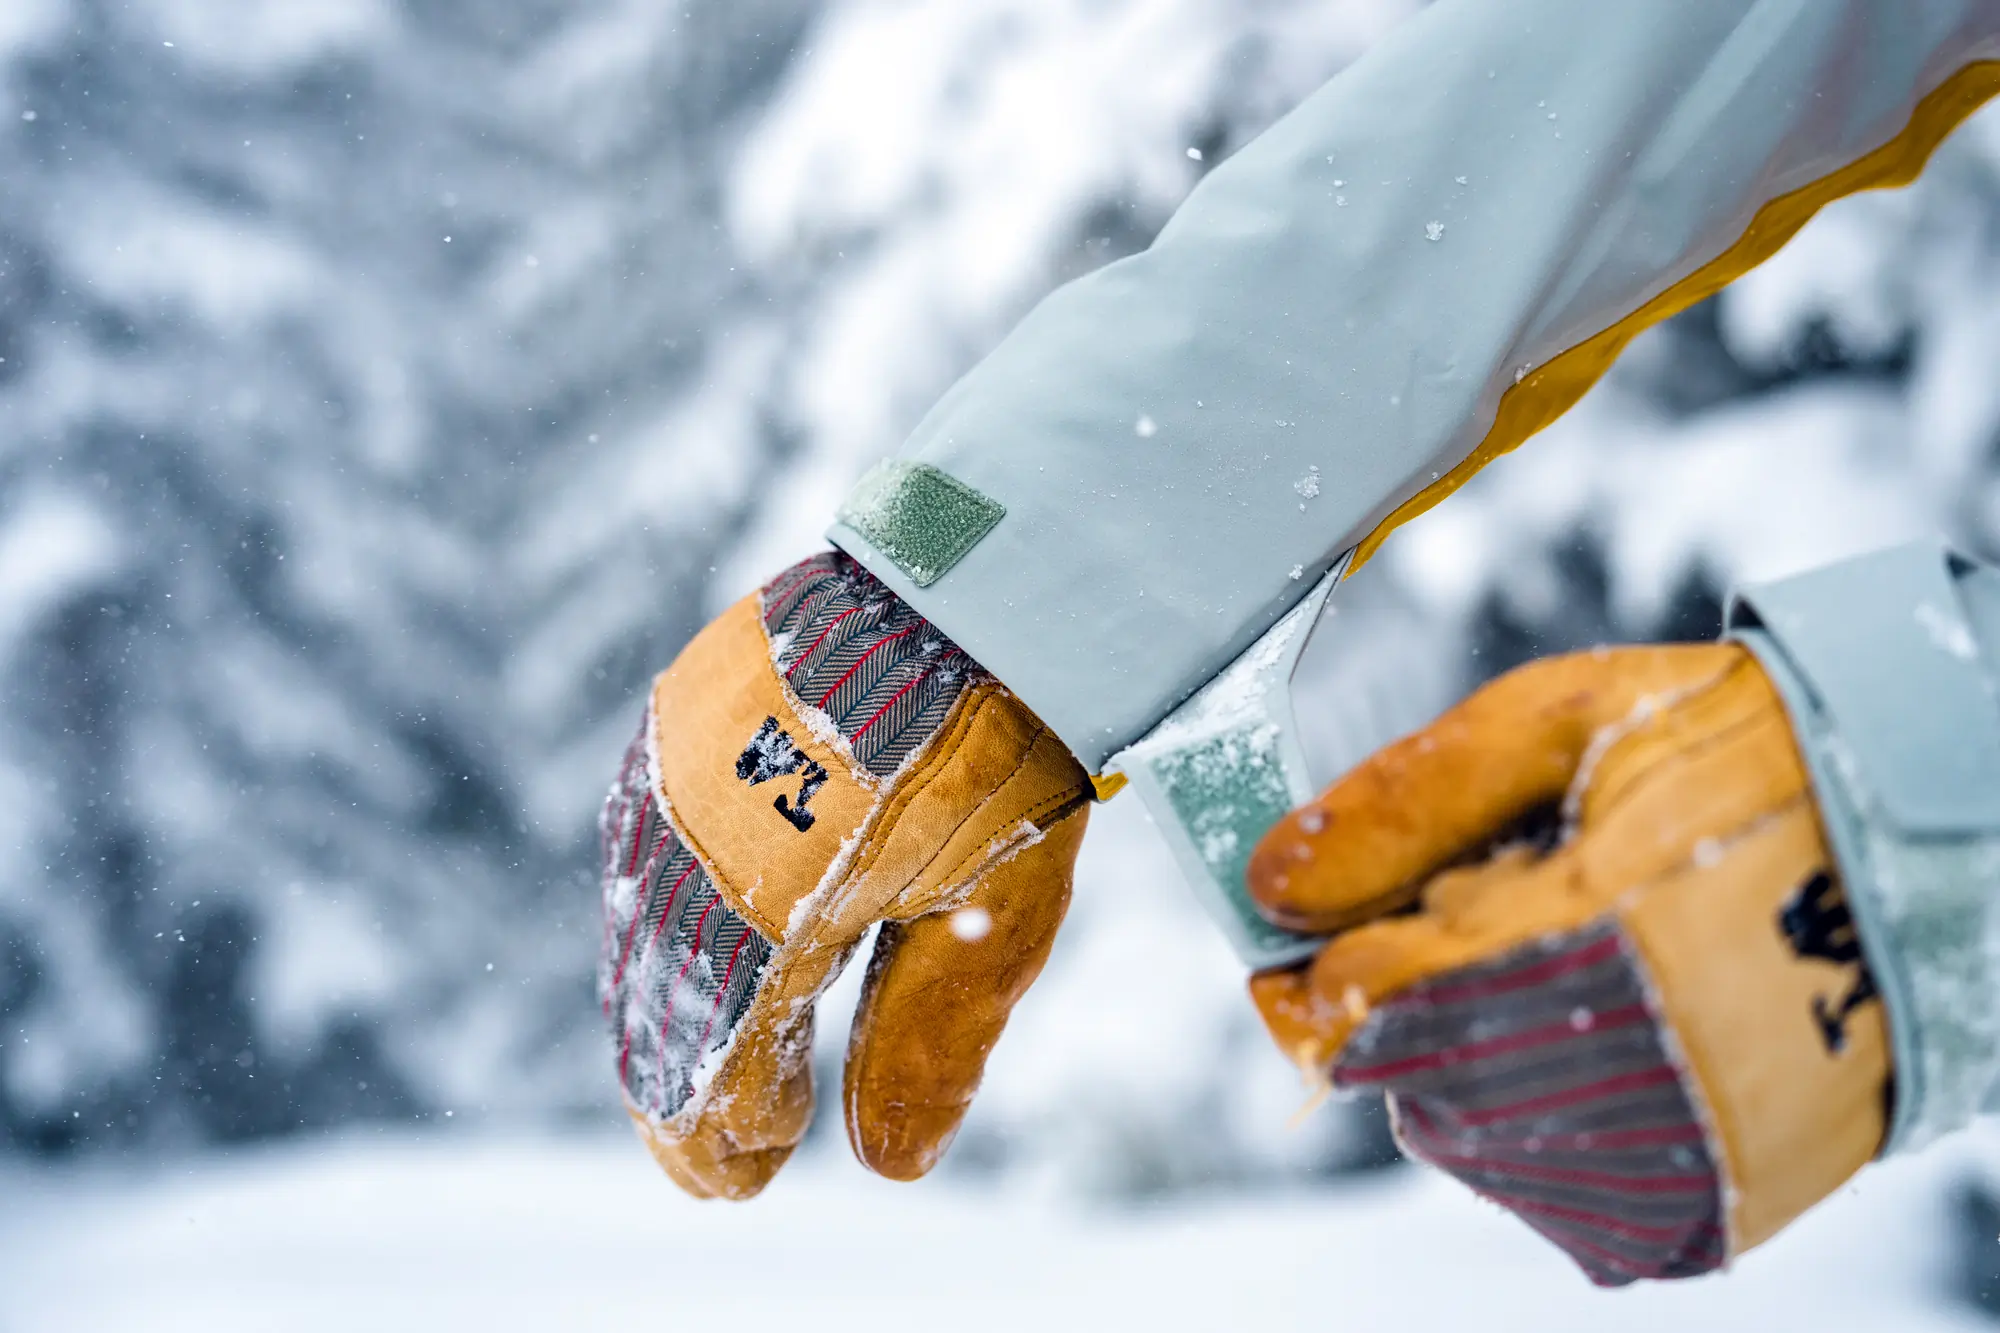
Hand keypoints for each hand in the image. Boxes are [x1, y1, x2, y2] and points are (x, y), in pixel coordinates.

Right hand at [599, 552, 1089, 1197]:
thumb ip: (928, 1038)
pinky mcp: (675, 719)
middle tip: (715, 1151)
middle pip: (665, 996)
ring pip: (642, 920)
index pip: (723, 1052)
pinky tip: (683, 942)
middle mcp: (694, 838)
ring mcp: (672, 769)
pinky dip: (661, 915)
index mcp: (774, 899)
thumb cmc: (1006, 747)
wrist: (982, 576)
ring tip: (697, 1060)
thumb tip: (887, 1168)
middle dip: (686, 1081)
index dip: (726, 1127)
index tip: (747, 1176)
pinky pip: (642, 843)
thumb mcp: (990, 910)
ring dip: (665, 1002)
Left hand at [1247, 644, 1890, 1283]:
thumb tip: (1272, 878)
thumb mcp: (1563, 724)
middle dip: (1389, 1003)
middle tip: (1452, 920)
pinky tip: (1576, 1028)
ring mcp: (1682, 1156)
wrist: (1918, 834)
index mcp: (1605, 933)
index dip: (1319, 964)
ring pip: (1471, 1142)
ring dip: (1453, 1057)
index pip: (1378, 1000)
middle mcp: (1647, 1073)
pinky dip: (1527, 1117)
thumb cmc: (1734, 755)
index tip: (1307, 929)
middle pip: (1412, 1081)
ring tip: (1541, 961)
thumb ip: (1407, 799)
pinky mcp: (1711, 1203)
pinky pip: (1556, 1192)